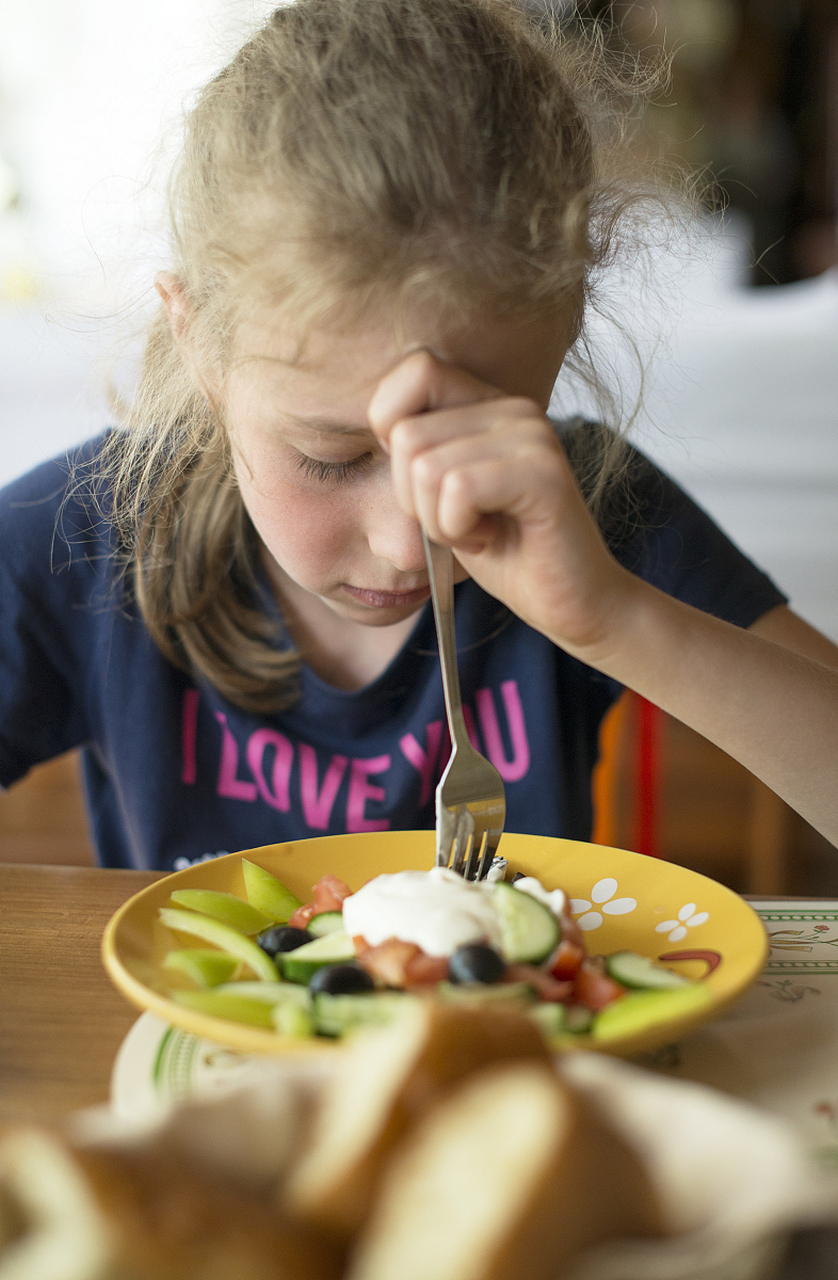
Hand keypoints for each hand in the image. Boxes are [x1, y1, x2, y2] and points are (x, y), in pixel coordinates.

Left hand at [367, 349, 635, 660]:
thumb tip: (378, 427)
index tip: (423, 482)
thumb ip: (419, 451)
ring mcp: (532, 435)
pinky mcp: (543, 473)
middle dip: (413, 498)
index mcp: (490, 403)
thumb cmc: (506, 551)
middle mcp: (514, 408)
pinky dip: (457, 529)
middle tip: (459, 521)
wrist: (571, 602)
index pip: (414, 370)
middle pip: (406, 434)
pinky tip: (490, 538)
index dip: (393, 430)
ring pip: (426, 467)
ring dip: (437, 521)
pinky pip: (458, 490)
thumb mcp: (444, 495)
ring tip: (480, 531)